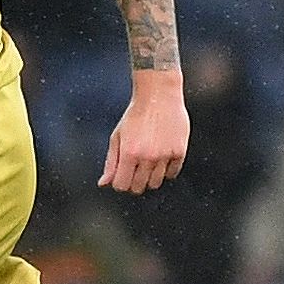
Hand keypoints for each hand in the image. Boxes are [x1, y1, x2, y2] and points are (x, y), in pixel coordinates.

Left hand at [101, 70, 190, 193]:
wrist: (158, 95)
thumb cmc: (136, 114)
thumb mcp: (117, 136)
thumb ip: (111, 162)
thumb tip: (104, 183)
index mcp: (129, 153)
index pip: (122, 186)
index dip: (120, 183)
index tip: (122, 176)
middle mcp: (147, 156)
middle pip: (139, 187)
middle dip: (134, 182)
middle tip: (135, 169)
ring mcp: (165, 155)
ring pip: (156, 183)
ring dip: (150, 177)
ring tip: (148, 162)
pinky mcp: (179, 151)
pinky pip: (172, 174)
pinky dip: (166, 170)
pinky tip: (161, 157)